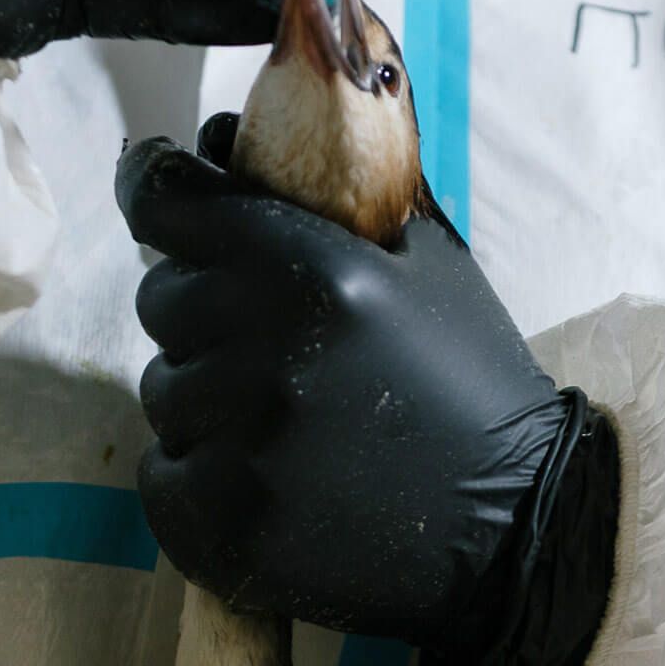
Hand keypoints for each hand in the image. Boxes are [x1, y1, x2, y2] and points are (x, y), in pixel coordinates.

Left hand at [117, 120, 619, 665]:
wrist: (513, 523)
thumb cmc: (469, 382)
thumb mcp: (424, 263)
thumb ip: (330, 196)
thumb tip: (224, 137)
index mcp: (314, 275)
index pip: (172, 206)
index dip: (153, 187)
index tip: (151, 184)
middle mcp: (267, 355)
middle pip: (161, 299)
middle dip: (203, 308)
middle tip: (271, 341)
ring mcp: (241, 448)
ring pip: (163, 392)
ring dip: (207, 399)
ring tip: (287, 424)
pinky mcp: (223, 528)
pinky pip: (163, 476)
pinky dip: (200, 477)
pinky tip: (268, 482)